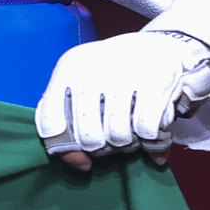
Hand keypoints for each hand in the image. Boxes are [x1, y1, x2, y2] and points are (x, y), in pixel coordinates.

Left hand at [34, 31, 209, 171]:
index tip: (81, 155)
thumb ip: (69, 123)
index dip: (64, 147)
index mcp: (67, 69)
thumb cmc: (111, 73)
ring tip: (131, 133)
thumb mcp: (82, 85)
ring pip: (118, 136)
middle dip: (102, 148)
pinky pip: (146, 130)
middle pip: (88, 137)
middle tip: (112, 141)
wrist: (159, 44)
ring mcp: (124, 75)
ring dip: (127, 143)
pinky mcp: (155, 82)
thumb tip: (80, 165)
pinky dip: (150, 138)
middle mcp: (91, 70)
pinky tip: (150, 127)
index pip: (50, 122)